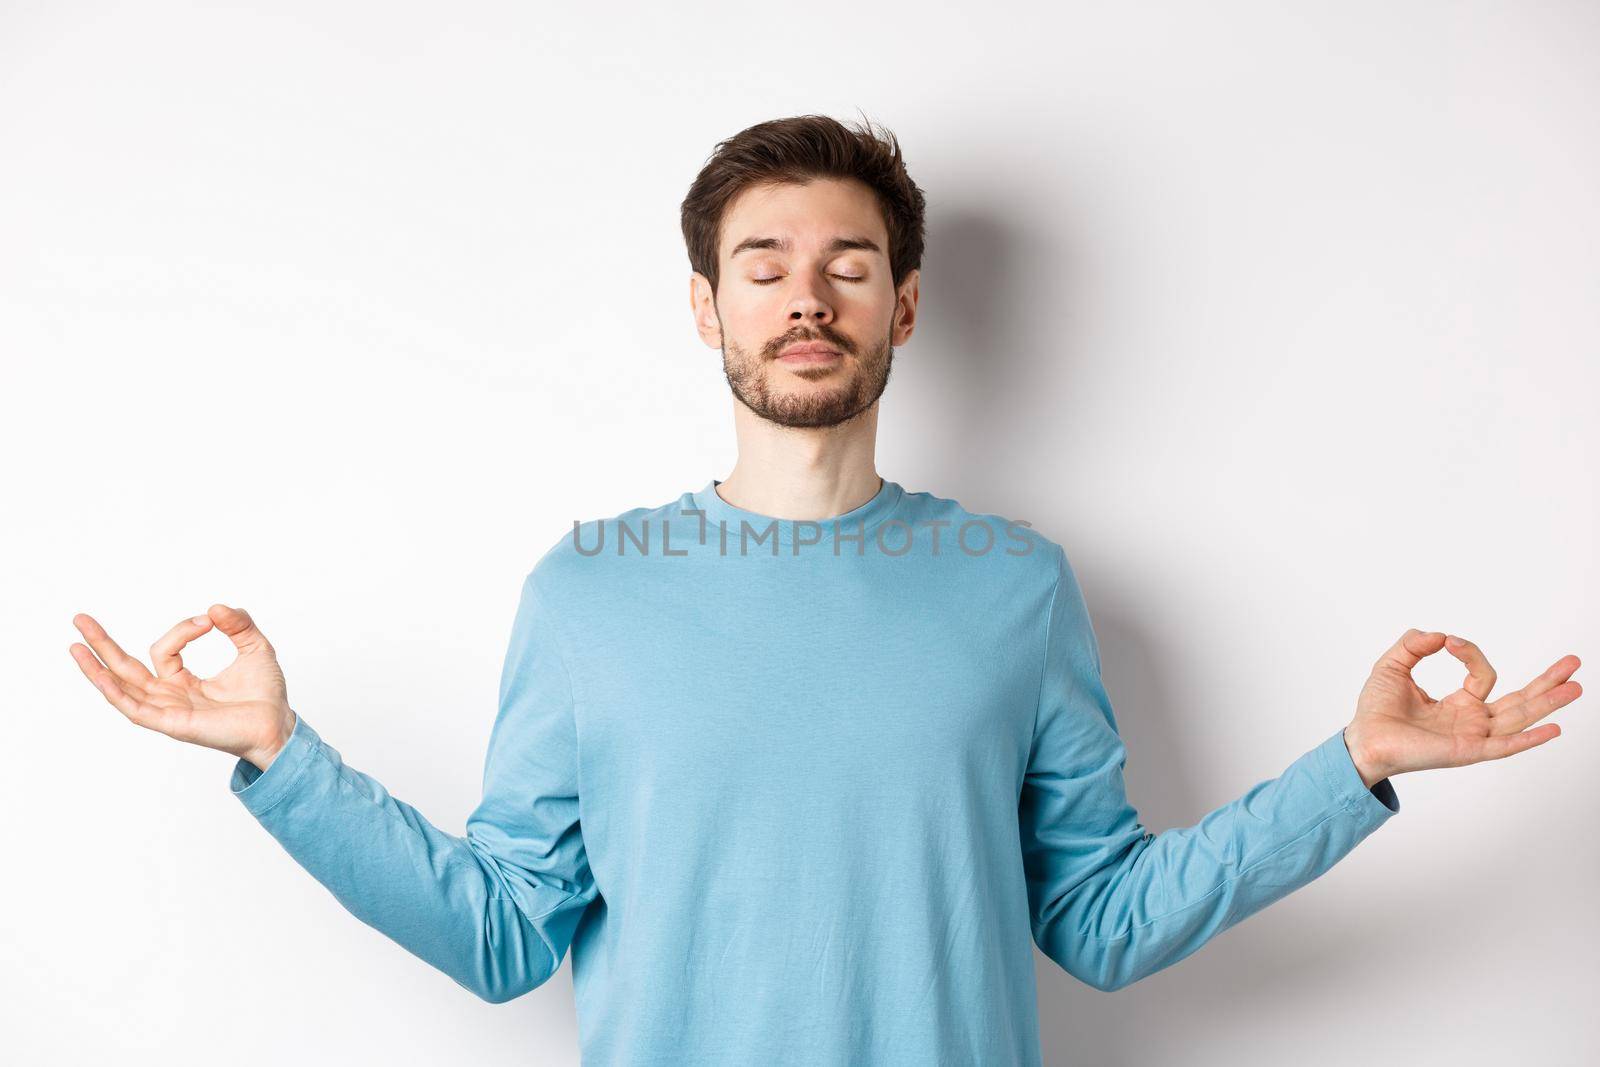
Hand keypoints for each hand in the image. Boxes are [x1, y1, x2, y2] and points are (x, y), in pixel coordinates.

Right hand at [69, 604, 297, 771]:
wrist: (279, 724)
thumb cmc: (266, 694)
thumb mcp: (254, 647)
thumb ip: (238, 624)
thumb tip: (215, 607)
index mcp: (183, 682)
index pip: (164, 650)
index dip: (183, 629)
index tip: (210, 620)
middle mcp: (169, 697)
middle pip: (125, 669)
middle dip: (102, 645)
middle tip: (79, 619)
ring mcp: (168, 711)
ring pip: (122, 689)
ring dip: (97, 668)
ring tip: (75, 646)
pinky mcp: (172, 724)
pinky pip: (136, 709)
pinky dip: (117, 692)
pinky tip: (101, 676)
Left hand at [1344, 628, 1581, 785]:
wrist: (1363, 738)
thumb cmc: (1376, 709)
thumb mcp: (1393, 665)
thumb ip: (1414, 644)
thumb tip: (1440, 634)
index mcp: (1458, 703)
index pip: (1482, 675)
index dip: (1471, 653)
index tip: (1450, 641)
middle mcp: (1471, 720)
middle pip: (1520, 700)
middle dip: (1547, 682)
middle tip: (1573, 662)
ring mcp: (1473, 736)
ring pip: (1519, 718)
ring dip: (1548, 703)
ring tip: (1576, 687)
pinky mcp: (1467, 751)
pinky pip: (1504, 745)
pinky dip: (1529, 739)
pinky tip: (1553, 729)